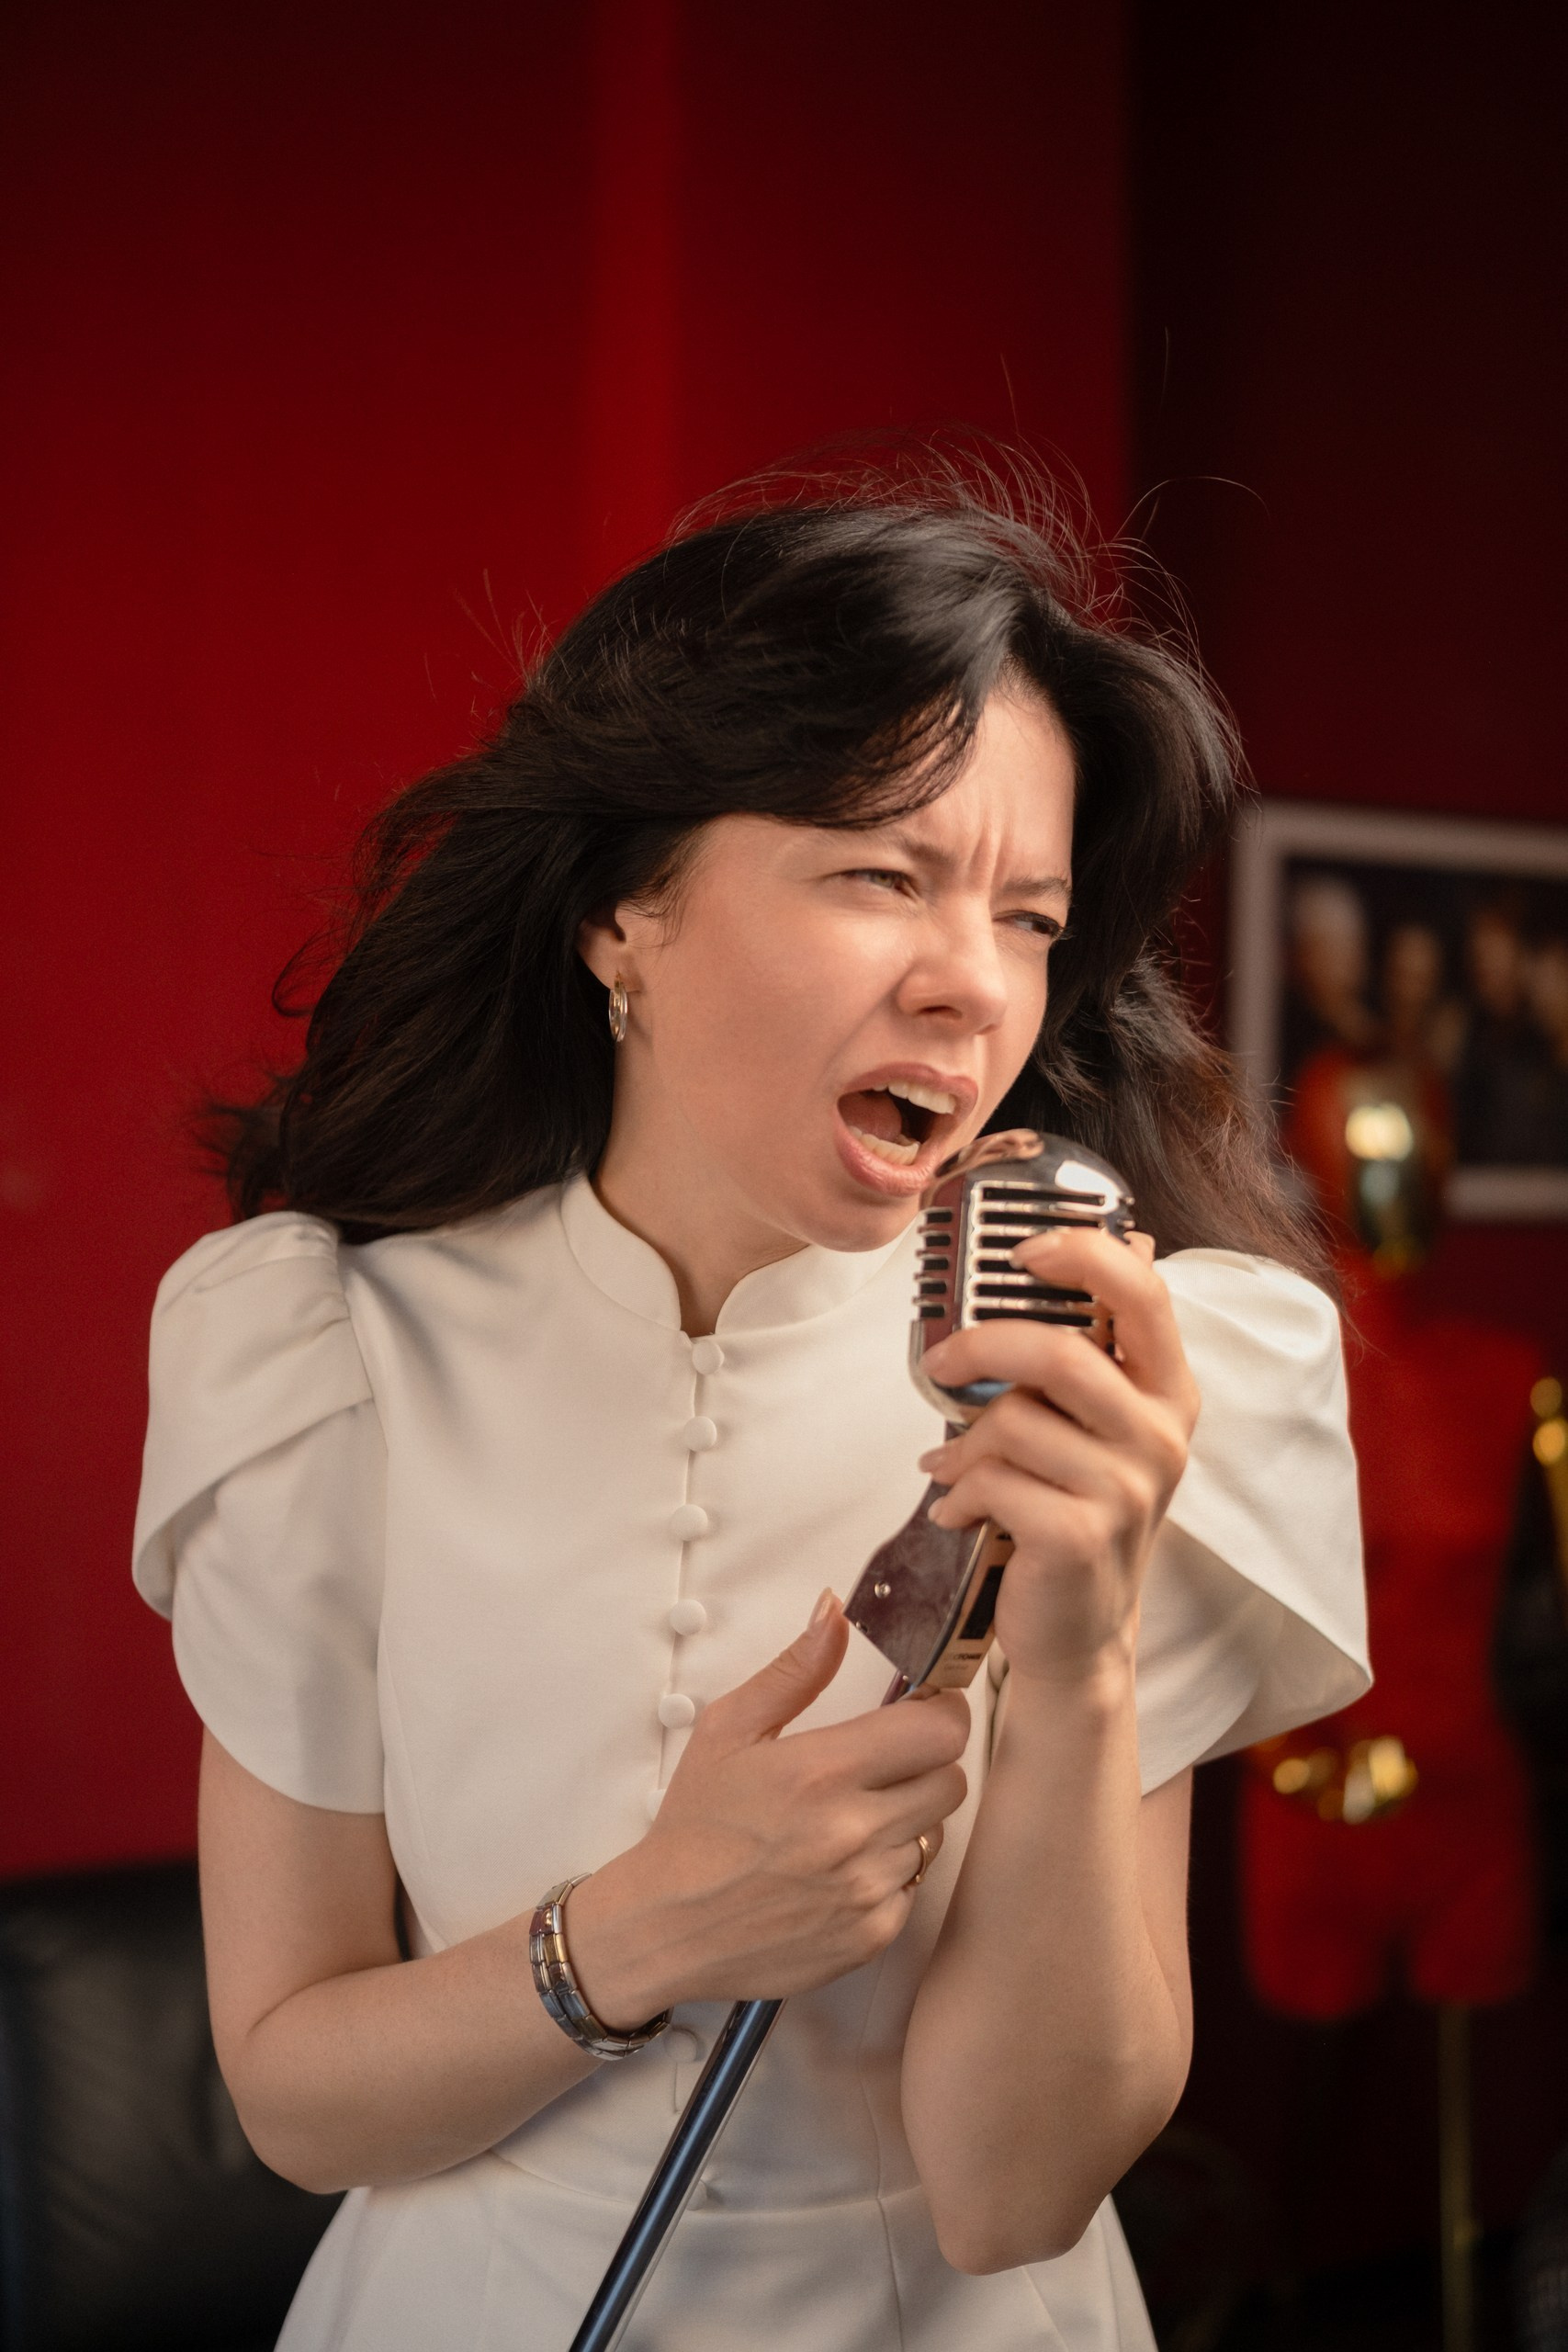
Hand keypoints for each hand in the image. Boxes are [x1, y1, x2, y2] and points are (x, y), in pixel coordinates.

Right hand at [567, 1596, 969, 2023]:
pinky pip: (914, 1887)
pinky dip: (889, 1873)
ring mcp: (868, 1890)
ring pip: (933, 1834)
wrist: (666, 1925)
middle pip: (952, 1781)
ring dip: (906, 1820)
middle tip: (883, 1763)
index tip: (920, 1710)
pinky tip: (841, 1867)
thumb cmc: (696, 1825)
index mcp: (823, 1771)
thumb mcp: (729, 1729)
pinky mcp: (873, 1936)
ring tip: (849, 1819)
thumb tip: (835, 1613)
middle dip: (926, 1763)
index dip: (941, 1712)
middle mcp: (856, 1833)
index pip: (942, 1731)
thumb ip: (795, 1669)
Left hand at [914, 1228, 1197, 1689]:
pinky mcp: (1079, 1536)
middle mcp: (1160, 1436)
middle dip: (981, 1346)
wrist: (1078, 1628)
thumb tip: (1039, 1258)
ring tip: (954, 1463)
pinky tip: (959, 1510)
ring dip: (963, 1440)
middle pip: (1061, 1353)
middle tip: (941, 1363)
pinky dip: (957, 1490)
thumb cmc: (1074, 1509)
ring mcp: (1126, 1490)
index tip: (1021, 1251)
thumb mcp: (1093, 1427)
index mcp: (1168, 1391)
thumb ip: (1080, 1354)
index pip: (1145, 1293)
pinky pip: (992, 1479)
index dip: (1082, 1254)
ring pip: (1013, 1419)